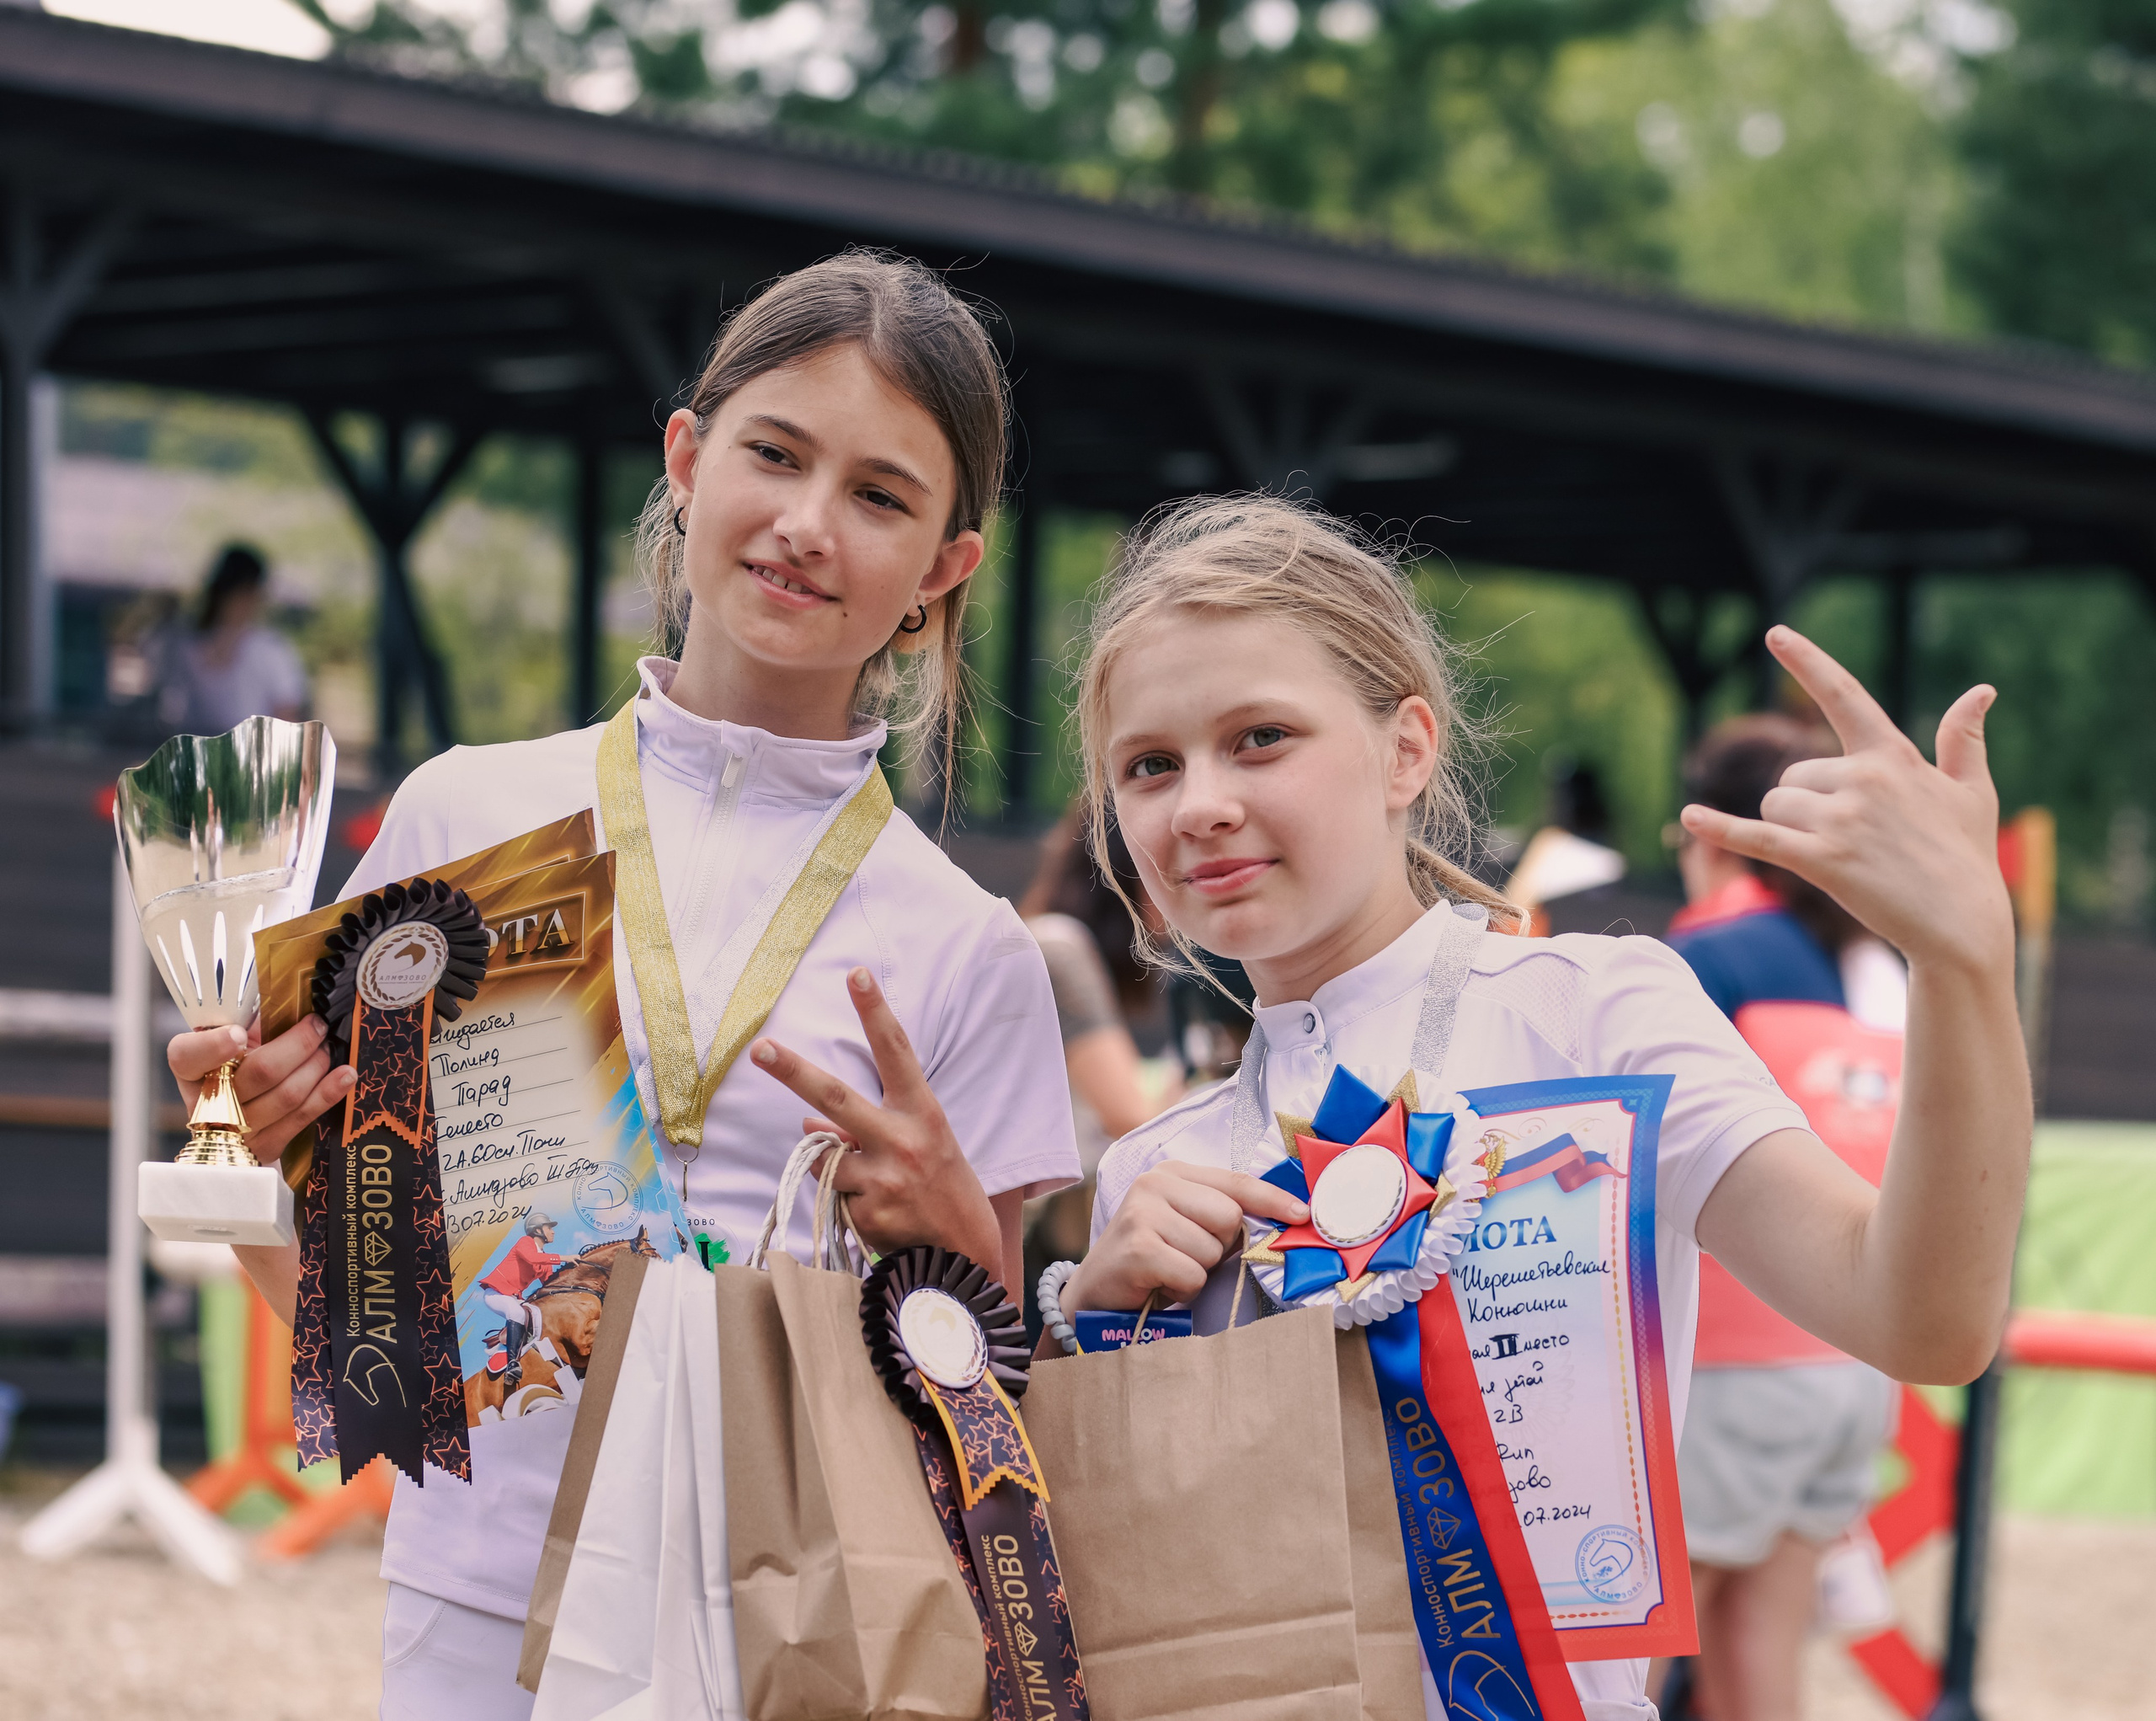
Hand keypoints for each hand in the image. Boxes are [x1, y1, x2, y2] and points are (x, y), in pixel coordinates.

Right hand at [167, 1014, 355, 1167]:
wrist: (237, 1113)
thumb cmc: (239, 1062)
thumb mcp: (234, 1036)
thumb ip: (250, 1020)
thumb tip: (292, 1001)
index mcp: (190, 1069)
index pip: (187, 1056)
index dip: (212, 1046)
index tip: (239, 1033)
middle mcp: (207, 1103)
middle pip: (259, 1072)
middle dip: (298, 1045)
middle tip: (317, 1026)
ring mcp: (235, 1131)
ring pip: (287, 1095)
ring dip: (316, 1065)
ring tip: (328, 1047)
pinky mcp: (264, 1147)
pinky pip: (301, 1118)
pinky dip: (328, 1093)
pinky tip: (345, 1075)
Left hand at [749, 968, 1001, 1275]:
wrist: (967, 1259)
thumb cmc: (945, 1191)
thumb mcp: (922, 1146)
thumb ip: (870, 1128)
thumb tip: (808, 1127)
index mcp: (923, 1115)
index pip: (896, 1052)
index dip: (875, 1011)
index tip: (855, 975)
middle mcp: (901, 1141)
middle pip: (834, 1098)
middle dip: (793, 1070)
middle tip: (760, 1047)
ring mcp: (880, 1179)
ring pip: (827, 1158)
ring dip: (838, 1168)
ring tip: (882, 1190)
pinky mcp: (864, 1213)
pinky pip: (834, 1196)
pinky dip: (849, 1203)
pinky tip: (882, 1217)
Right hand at [1065, 1161, 1306, 1311]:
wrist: (1096, 1293)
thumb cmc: (1153, 1259)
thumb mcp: (1187, 1224)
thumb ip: (1221, 1214)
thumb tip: (1286, 1218)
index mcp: (1172, 1172)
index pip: (1235, 1182)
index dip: (1272, 1199)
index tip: (1301, 1213)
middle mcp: (1154, 1183)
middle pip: (1230, 1218)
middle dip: (1219, 1247)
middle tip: (1187, 1255)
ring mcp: (1143, 1213)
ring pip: (1212, 1251)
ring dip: (1198, 1271)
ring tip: (1169, 1270)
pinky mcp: (1138, 1247)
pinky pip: (1193, 1275)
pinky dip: (1183, 1290)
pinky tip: (1160, 1284)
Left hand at [1679, 626, 2014, 979]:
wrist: (1962, 926)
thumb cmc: (1966, 858)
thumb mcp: (1973, 793)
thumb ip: (1963, 741)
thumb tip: (1983, 690)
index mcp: (1892, 757)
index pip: (1844, 696)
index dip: (1808, 662)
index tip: (1775, 632)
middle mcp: (1864, 778)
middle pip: (1792, 774)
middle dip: (1805, 804)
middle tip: (1853, 838)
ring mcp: (1842, 819)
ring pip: (1776, 805)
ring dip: (1791, 829)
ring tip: (1840, 856)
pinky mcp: (1822, 859)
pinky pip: (1757, 837)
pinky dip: (1719, 829)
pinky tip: (1689, 818)